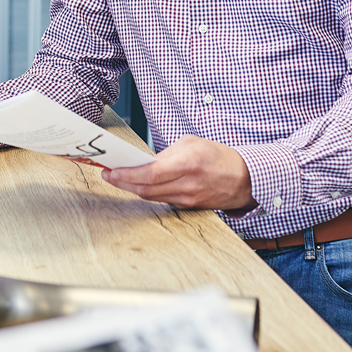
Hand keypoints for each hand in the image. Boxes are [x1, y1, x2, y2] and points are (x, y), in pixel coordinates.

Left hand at [102, 135, 253, 209]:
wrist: (244, 179)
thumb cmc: (218, 157)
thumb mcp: (192, 144)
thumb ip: (166, 154)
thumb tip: (144, 163)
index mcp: (188, 164)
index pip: (151, 174)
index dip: (127, 174)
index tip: (111, 171)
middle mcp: (187, 185)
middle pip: (146, 189)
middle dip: (123, 182)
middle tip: (107, 175)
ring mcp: (187, 200)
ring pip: (151, 197)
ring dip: (132, 188)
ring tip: (117, 178)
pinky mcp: (188, 207)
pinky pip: (161, 200)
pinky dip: (147, 192)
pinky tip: (137, 185)